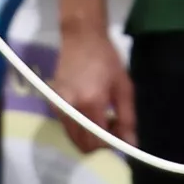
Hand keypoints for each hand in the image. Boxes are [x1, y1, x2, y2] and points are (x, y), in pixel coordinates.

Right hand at [54, 21, 135, 144]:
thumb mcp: (124, 87)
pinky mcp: (52, 104)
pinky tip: (89, 113)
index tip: (120, 135)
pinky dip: (79, 129)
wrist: (81, 38)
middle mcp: (71, 108)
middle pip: (83, 145)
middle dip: (100, 144)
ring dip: (89, 137)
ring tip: (101, 118)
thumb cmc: (107, 59)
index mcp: (91, 103)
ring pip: (74, 139)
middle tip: (111, 127)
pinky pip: (67, 127)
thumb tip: (131, 142)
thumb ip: (127, 117)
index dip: (111, 144)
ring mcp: (58, 107)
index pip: (98, 140)